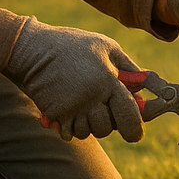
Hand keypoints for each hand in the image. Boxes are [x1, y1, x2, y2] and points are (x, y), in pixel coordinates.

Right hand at [3, 18, 145, 141]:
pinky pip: (70, 134)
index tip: (135, 133)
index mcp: (108, 80)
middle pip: (108, 128)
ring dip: (89, 125)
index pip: (130, 115)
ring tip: (84, 107)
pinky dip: (72, 128)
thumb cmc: (73, 45)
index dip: (135, 129)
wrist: (32, 49)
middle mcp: (92, 97)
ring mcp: (72, 108)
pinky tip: (70, 113)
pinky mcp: (55, 115)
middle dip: (109, 124)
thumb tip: (145, 86)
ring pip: (89, 133)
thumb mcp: (106, 46)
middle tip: (103, 111)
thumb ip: (129, 67)